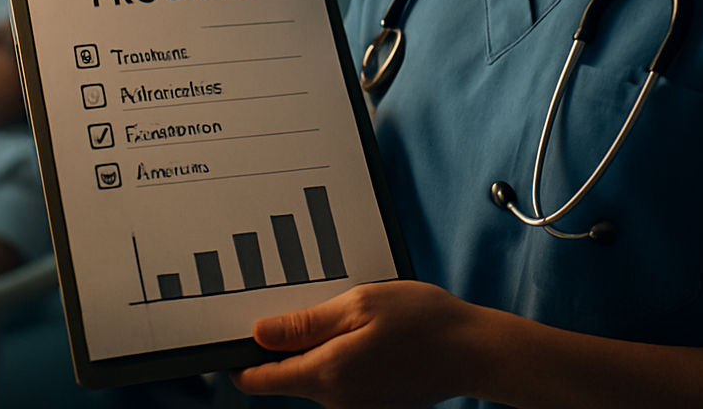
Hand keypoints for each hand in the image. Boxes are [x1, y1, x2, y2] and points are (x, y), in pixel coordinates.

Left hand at [232, 280, 479, 408]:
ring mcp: (355, 408)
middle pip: (289, 375)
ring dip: (322, 346)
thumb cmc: (421, 321)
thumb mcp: (359, 304)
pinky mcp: (372, 407)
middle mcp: (336, 401)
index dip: (241, 360)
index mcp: (327, 374)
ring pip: (316, 375)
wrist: (470, 351)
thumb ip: (306, 323)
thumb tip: (259, 333)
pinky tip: (370, 335)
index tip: (232, 338)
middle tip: (313, 303)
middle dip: (290, 342)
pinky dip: (344, 357)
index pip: (261, 379)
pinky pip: (341, 381)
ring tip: (355, 316)